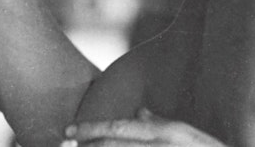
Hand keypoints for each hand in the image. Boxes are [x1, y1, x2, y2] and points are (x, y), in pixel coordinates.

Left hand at [61, 108, 226, 145]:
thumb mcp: (187, 135)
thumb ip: (161, 123)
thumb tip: (139, 111)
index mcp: (167, 132)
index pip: (120, 127)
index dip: (92, 129)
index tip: (70, 131)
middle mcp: (163, 146)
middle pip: (115, 145)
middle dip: (88, 145)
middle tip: (67, 145)